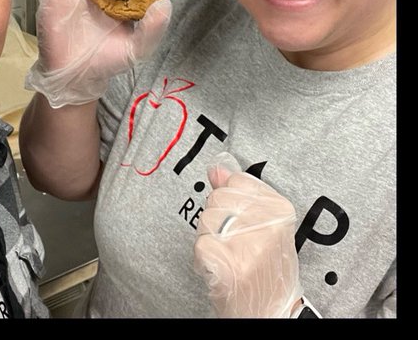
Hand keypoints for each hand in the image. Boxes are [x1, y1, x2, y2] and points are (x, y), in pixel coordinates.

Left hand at [193, 152, 302, 317]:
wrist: (273, 312)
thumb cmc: (268, 268)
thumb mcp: (266, 226)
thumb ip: (240, 193)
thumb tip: (217, 168)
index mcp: (280, 210)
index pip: (237, 180)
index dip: (234, 201)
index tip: (246, 220)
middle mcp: (267, 225)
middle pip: (218, 197)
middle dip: (220, 218)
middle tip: (238, 243)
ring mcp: (246, 244)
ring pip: (206, 217)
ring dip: (211, 236)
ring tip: (231, 255)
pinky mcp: (226, 261)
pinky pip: (200, 241)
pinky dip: (204, 256)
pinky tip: (223, 267)